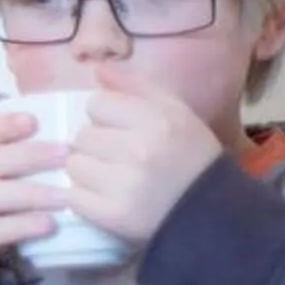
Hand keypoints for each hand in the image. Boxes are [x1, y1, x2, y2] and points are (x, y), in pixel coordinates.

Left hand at [63, 78, 225, 244]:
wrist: (211, 212)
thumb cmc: (190, 156)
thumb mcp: (175, 112)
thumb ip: (136, 87)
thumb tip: (97, 69)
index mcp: (158, 120)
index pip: (96, 104)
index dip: (104, 116)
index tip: (120, 129)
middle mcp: (140, 150)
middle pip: (81, 135)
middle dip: (95, 145)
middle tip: (118, 157)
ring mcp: (125, 185)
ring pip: (74, 165)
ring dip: (87, 172)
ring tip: (113, 178)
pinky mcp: (112, 215)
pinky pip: (74, 197)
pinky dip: (84, 198)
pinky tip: (107, 198)